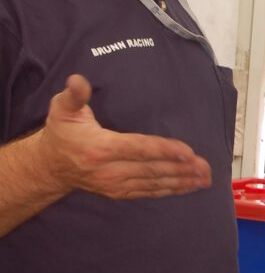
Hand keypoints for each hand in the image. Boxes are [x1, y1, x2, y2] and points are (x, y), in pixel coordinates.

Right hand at [39, 74, 211, 199]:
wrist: (50, 167)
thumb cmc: (61, 133)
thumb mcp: (62, 109)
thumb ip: (74, 95)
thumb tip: (77, 80)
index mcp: (100, 148)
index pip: (138, 148)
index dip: (164, 150)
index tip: (187, 152)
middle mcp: (109, 170)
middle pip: (152, 169)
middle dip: (182, 168)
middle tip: (206, 167)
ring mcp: (115, 185)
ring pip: (154, 183)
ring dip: (182, 181)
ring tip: (205, 178)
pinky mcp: (120, 192)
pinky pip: (149, 192)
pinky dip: (170, 190)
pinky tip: (188, 186)